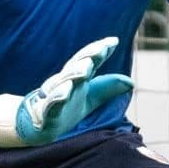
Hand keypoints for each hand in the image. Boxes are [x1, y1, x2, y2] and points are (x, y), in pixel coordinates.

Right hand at [0, 37, 133, 147]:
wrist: (37, 125)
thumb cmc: (65, 107)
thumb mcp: (90, 97)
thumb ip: (108, 88)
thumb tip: (131, 82)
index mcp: (75, 78)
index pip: (87, 60)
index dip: (98, 51)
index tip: (113, 41)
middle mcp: (64, 83)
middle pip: (75, 66)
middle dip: (87, 57)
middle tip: (100, 49)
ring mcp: (54, 96)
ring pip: (63, 83)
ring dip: (73, 75)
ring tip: (85, 69)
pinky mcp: (46, 112)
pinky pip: (51, 104)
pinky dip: (57, 98)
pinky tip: (64, 93)